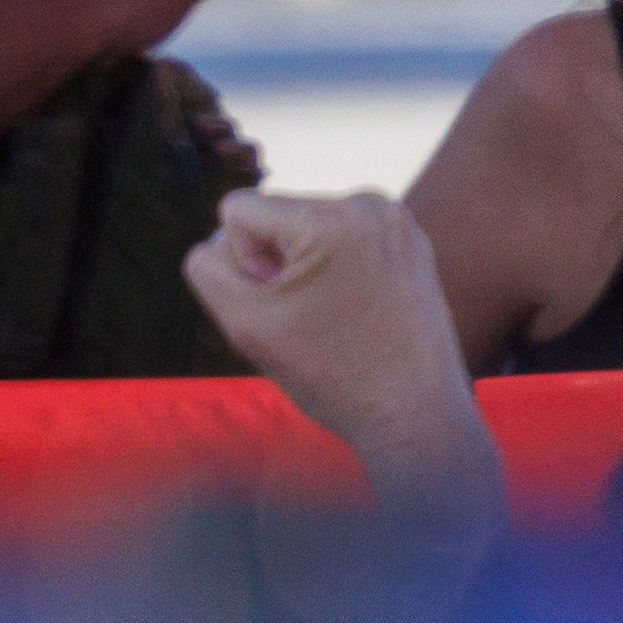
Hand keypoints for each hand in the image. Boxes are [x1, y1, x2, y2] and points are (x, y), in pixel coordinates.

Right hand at [185, 190, 498, 525]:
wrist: (416, 417)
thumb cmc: (331, 375)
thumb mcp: (243, 320)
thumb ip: (207, 264)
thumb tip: (225, 237)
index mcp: (331, 218)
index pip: (237, 210)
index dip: (243, 264)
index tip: (283, 307)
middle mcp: (371, 205)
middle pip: (274, 215)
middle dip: (276, 263)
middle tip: (313, 319)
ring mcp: (397, 221)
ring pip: (304, 228)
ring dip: (303, 268)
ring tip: (336, 317)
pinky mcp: (410, 241)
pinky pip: (341, 239)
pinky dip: (334, 270)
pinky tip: (354, 310)